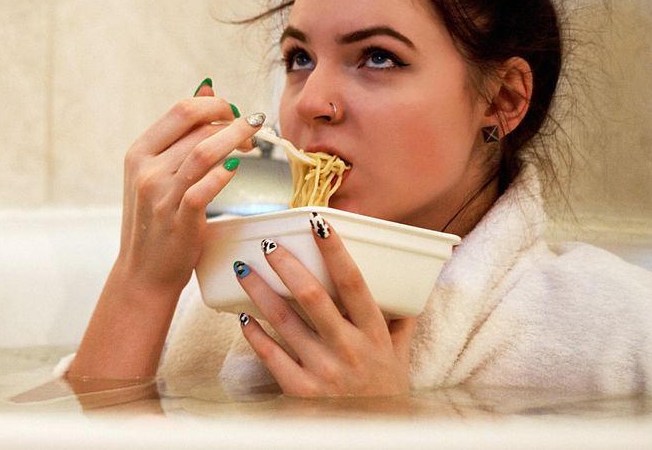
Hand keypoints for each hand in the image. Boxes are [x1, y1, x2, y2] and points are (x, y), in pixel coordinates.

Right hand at [116, 82, 262, 295]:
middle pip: (196, 125)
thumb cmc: (156, 220)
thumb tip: (207, 88)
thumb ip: (180, 135)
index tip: (234, 114)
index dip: (215, 104)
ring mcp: (160, 194)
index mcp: (138, 152)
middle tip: (251, 127)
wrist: (143, 272)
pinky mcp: (178, 218)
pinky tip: (237, 169)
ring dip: (235, 140)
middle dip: (230, 119)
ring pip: (204, 151)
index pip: (181, 110)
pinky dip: (225, 173)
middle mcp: (145, 169)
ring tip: (254, 142)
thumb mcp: (156, 173)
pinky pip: (206, 186)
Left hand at [233, 216, 414, 395]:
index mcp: (374, 335)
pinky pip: (270, 355)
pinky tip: (241, 315)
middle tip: (269, 244)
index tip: (319, 224)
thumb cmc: (383, 394)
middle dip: (288, 266)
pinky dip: (253, 332)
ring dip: (260, 291)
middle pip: (313, 298)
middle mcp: (349, 350)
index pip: (355, 284)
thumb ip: (400, 322)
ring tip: (244, 268)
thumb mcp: (399, 357)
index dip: (337, 252)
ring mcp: (323, 371)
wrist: (370, 439)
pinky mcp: (299, 391)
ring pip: (284, 321)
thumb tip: (409, 286)